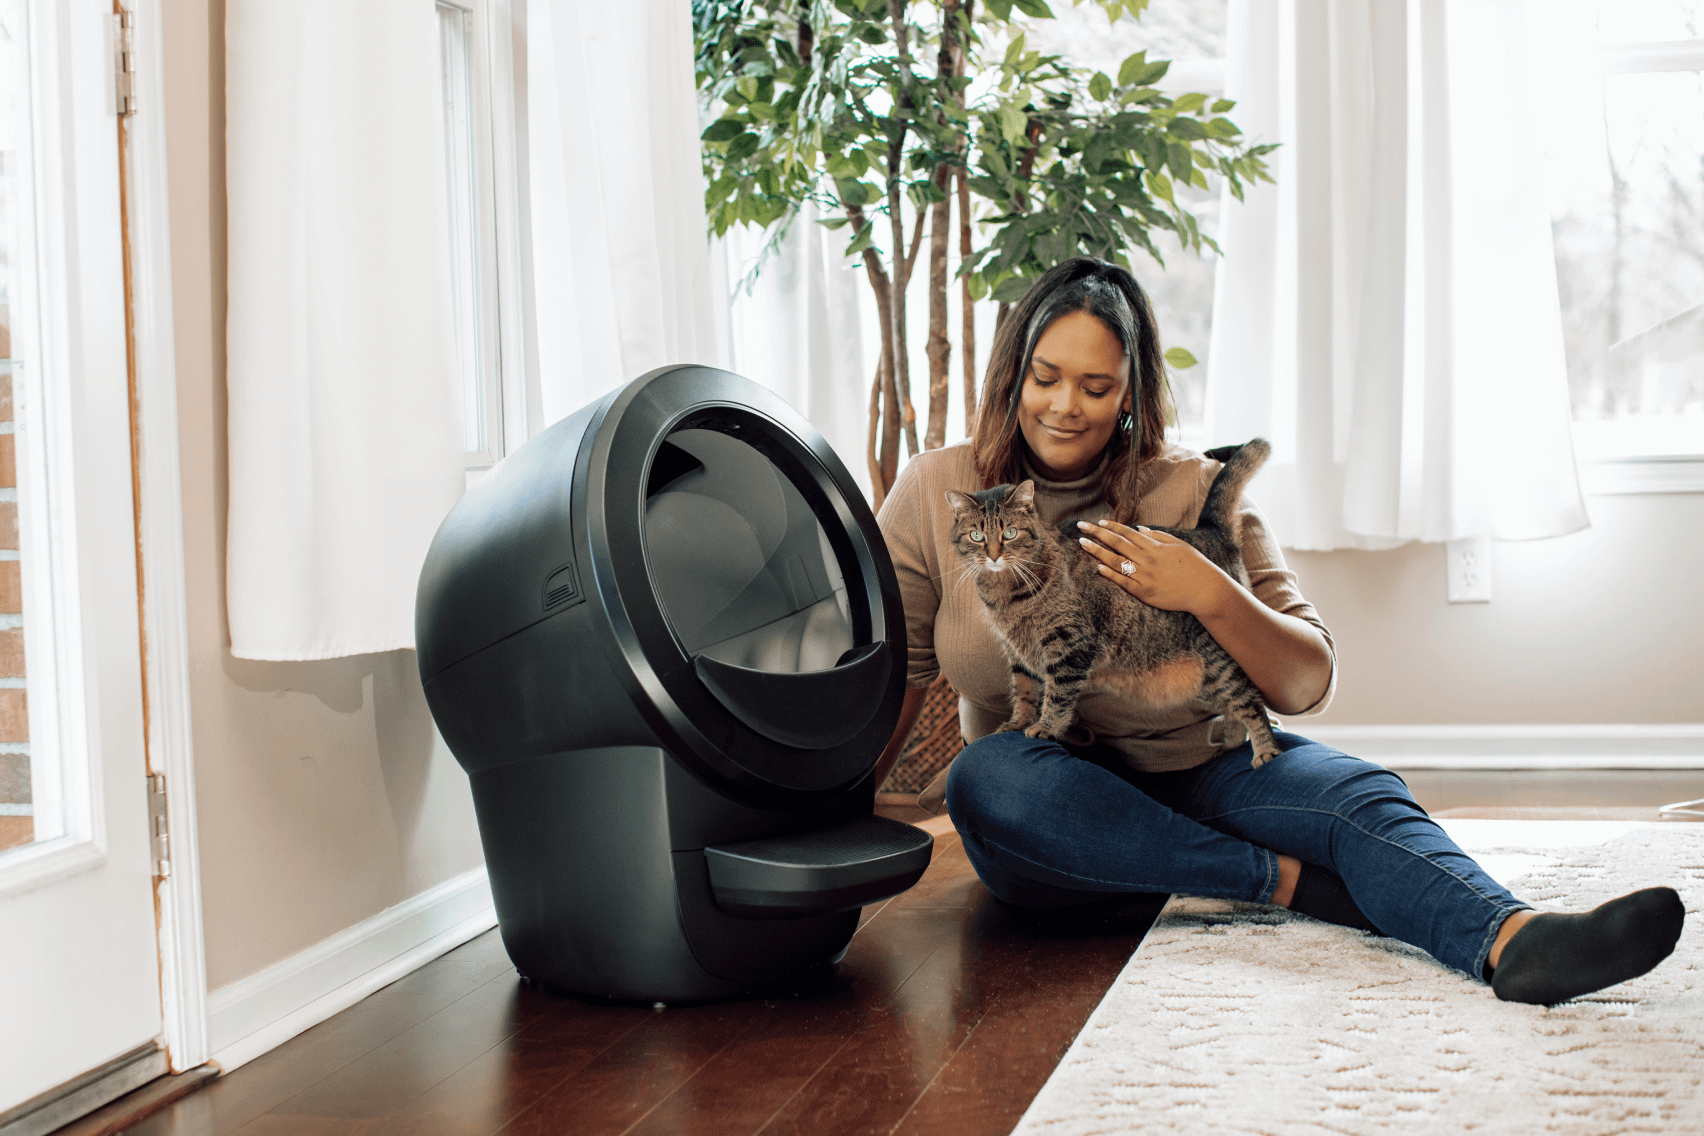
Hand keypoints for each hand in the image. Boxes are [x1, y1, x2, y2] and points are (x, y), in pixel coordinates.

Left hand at [1075, 519, 1232, 616]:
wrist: (1205, 589)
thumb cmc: (1194, 565)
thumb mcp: (1178, 545)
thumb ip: (1158, 536)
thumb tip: (1139, 529)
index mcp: (1155, 546)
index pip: (1127, 533)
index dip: (1111, 527)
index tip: (1098, 523)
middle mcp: (1147, 559)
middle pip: (1117, 543)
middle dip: (1097, 534)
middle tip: (1081, 526)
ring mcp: (1145, 576)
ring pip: (1116, 561)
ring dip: (1097, 551)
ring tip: (1083, 544)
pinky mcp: (1145, 592)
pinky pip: (1124, 582)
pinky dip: (1110, 574)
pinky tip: (1098, 567)